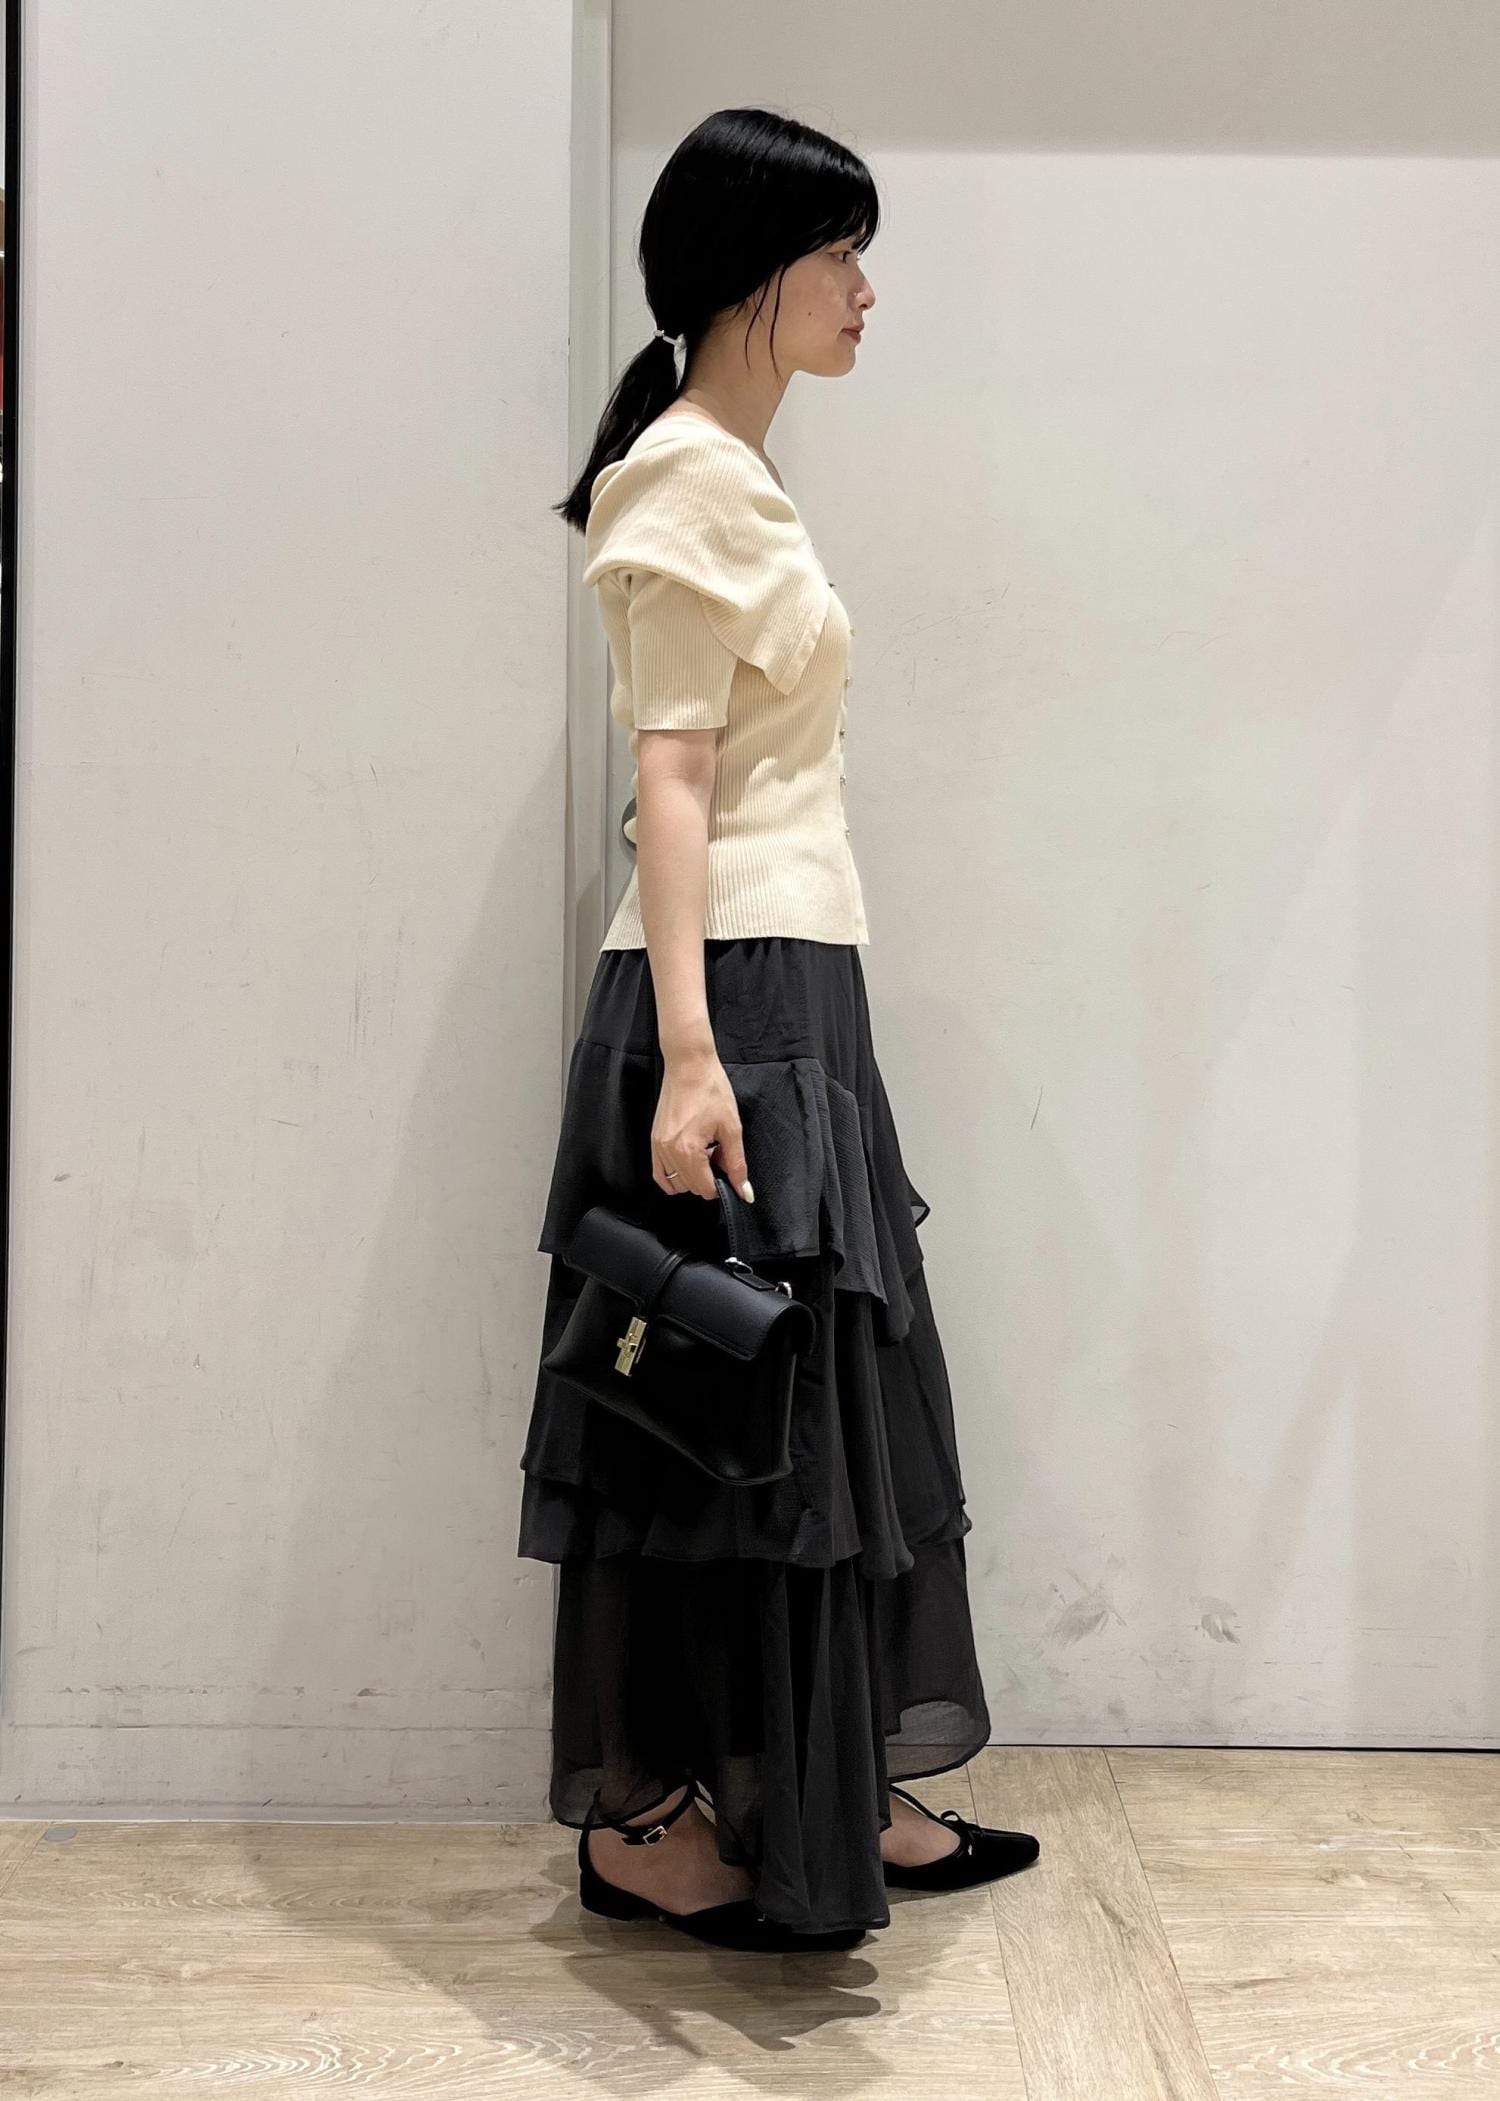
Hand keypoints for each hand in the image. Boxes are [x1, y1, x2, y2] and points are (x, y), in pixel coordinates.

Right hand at [651, 1054, 754, 1202]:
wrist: (689, 1066)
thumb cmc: (711, 1090)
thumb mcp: (731, 1128)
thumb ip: (737, 1164)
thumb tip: (744, 1192)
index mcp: (688, 1150)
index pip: (704, 1189)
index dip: (721, 1185)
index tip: (728, 1169)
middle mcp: (668, 1152)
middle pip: (690, 1188)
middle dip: (708, 1178)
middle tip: (718, 1155)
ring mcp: (658, 1147)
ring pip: (675, 1184)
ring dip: (691, 1177)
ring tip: (703, 1154)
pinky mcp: (654, 1141)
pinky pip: (659, 1174)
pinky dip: (673, 1176)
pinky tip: (688, 1163)